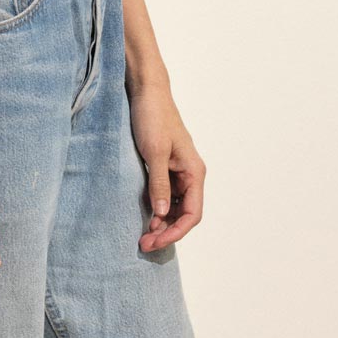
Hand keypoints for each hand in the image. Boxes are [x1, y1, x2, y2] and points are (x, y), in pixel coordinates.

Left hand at [128, 82, 204, 249]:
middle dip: (167, 231)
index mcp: (194, 172)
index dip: (176, 232)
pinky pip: (166, 196)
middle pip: (184, 215)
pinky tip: (144, 217)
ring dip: (162, 223)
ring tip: (143, 235)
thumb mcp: (154, 152)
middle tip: (144, 244)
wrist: (146, 93)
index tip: (155, 241)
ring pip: (175, 208)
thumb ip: (159, 184)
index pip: (192, 214)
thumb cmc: (153, 117)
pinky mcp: (165, 168)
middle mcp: (190, 175)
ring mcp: (178, 172)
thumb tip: (162, 214)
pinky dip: (157, 210)